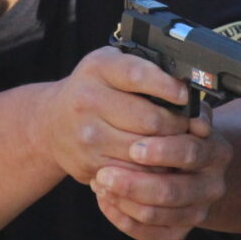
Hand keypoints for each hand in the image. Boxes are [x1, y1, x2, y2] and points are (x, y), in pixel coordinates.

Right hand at [34, 46, 191, 185]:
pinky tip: (157, 160)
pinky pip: (134, 172)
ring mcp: (87, 136)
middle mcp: (87, 100)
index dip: (167, 87)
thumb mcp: (112, 67)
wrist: (51, 124)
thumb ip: (145, 69)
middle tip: (188, 125)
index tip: (184, 95)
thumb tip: (189, 92)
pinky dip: (152, 169)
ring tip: (176, 143)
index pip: (137, 75)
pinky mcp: (90, 164)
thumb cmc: (94, 90)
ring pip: (145, 150)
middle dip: (177, 124)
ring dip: (169, 150)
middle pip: (149, 119)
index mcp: (98, 68)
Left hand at [91, 99, 232, 239]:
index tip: (133, 147)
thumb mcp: (180, 112)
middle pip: (173, 191)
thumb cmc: (174, 129)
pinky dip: (122, 219)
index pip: (191, 152)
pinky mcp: (180, 230)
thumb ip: (177, 105)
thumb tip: (176, 95)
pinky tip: (105, 200)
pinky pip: (149, 234)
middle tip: (104, 173)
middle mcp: (213, 185)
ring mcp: (198, 211)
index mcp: (217, 151)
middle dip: (135, 184)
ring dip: (123, 201)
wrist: (184, 162)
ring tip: (99, 183)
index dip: (162, 151)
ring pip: (157, 215)